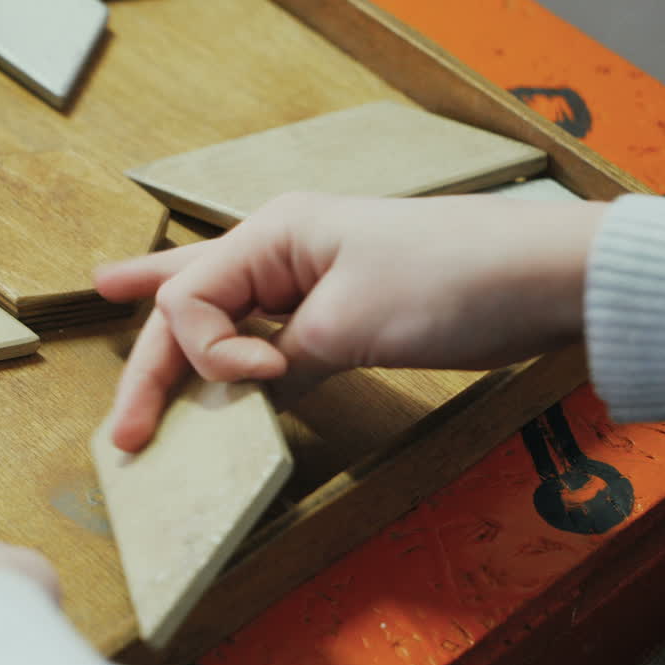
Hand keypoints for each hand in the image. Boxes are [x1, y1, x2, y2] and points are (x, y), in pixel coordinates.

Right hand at [95, 192, 605, 452]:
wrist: (547, 277)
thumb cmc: (452, 280)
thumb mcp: (352, 322)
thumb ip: (285, 358)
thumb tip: (249, 389)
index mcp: (274, 234)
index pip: (191, 297)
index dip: (207, 351)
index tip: (263, 377)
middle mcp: (280, 249)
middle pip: (190, 306)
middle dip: (152, 367)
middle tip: (122, 430)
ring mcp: (308, 277)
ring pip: (218, 309)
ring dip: (175, 343)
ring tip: (117, 323)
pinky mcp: (338, 308)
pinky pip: (263, 329)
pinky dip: (230, 351)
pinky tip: (204, 348)